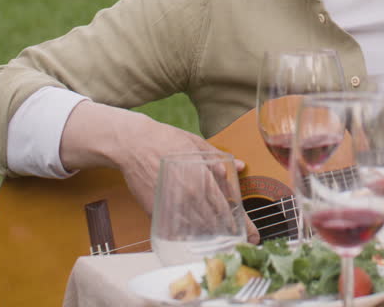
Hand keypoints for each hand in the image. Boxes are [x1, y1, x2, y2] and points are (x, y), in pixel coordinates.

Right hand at [59, 102, 259, 242]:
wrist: (133, 145)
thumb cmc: (166, 140)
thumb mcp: (197, 144)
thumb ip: (219, 159)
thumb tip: (240, 165)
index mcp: (203, 179)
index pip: (225, 208)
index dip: (239, 224)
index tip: (250, 235)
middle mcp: (190, 196)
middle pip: (213, 222)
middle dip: (226, 234)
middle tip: (237, 243)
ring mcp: (173, 205)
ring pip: (195, 228)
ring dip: (207, 236)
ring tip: (217, 242)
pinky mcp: (156, 210)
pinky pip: (175, 228)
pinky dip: (185, 234)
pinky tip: (192, 237)